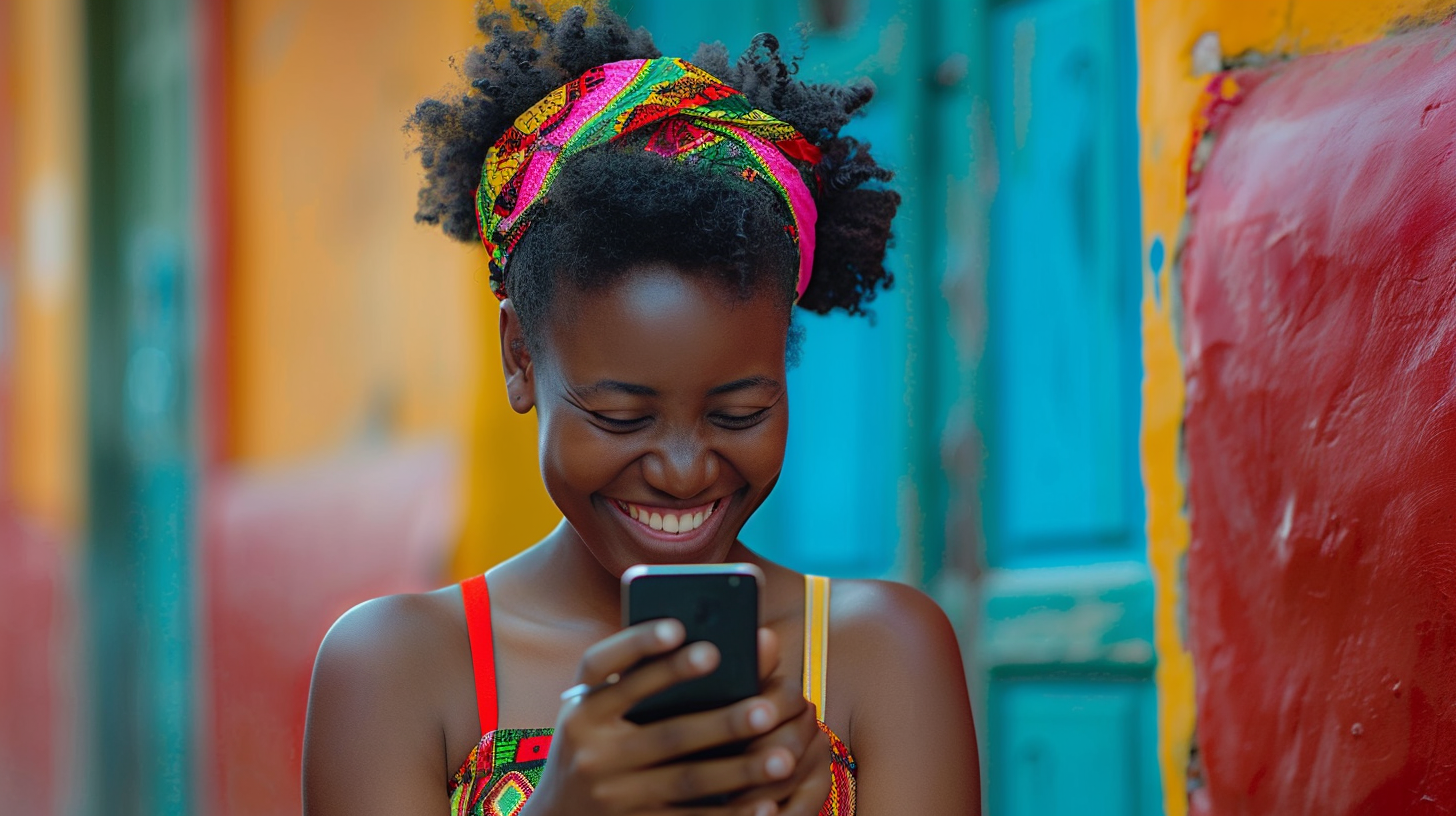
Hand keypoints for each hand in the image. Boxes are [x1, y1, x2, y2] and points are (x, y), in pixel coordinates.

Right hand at [520, 621, 816, 815]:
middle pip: (666, 732)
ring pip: (686, 779)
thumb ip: (648, 674)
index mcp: (582, 707)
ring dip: (739, 770)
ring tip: (783, 759)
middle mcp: (590, 748)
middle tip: (767, 708)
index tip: (680, 626)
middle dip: (721, 721)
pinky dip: (729, 815)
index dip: (639, 644)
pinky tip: (766, 806)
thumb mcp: (602, 708)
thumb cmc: (599, 741)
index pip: (603, 665)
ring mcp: (610, 793)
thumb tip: (723, 638)